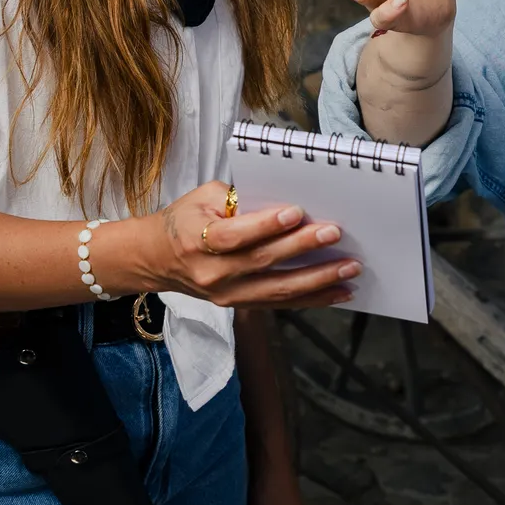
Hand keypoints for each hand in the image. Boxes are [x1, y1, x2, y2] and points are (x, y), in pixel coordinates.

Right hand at [108, 180, 359, 308]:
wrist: (154, 259)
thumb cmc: (183, 221)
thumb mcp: (201, 198)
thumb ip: (238, 199)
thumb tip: (285, 200)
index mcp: (198, 241)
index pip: (235, 236)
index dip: (266, 225)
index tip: (297, 211)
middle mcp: (213, 274)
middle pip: (263, 262)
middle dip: (303, 247)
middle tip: (335, 233)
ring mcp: (227, 295)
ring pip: (278, 290)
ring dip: (318, 280)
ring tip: (350, 269)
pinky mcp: (239, 305)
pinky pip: (280, 303)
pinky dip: (312, 298)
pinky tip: (338, 292)